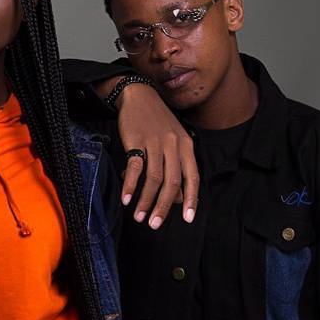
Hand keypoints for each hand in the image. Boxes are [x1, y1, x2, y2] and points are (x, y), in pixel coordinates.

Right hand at [115, 82, 198, 228]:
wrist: (138, 96)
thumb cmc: (156, 122)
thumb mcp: (172, 142)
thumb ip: (178, 168)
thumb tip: (180, 198)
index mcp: (186, 146)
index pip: (193, 177)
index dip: (192, 199)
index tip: (188, 219)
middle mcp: (174, 145)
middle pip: (173, 181)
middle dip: (164, 206)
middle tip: (155, 224)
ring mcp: (155, 142)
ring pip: (154, 178)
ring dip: (146, 200)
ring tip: (139, 216)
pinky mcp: (137, 140)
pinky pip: (135, 167)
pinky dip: (130, 185)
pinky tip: (127, 198)